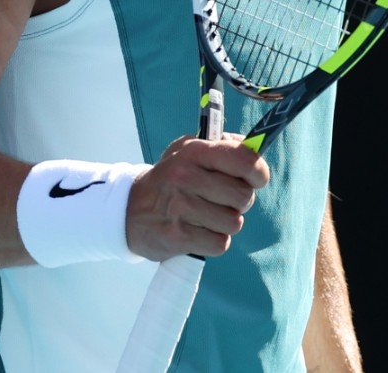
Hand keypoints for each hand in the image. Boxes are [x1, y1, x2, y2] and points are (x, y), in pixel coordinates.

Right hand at [124, 133, 270, 260]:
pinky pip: (219, 243)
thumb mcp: (189, 151)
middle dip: (241, 201)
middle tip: (224, 200)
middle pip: (244, 196)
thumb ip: (223, 145)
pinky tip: (199, 231)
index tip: (257, 179)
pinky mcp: (176, 236)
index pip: (244, 160)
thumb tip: (255, 146)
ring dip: (226, 223)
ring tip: (208, 215)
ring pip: (234, 222)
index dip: (259, 172)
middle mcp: (185, 177)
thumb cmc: (170, 178)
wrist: (128, 210)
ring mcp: (180, 207)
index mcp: (194, 151)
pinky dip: (214, 240)